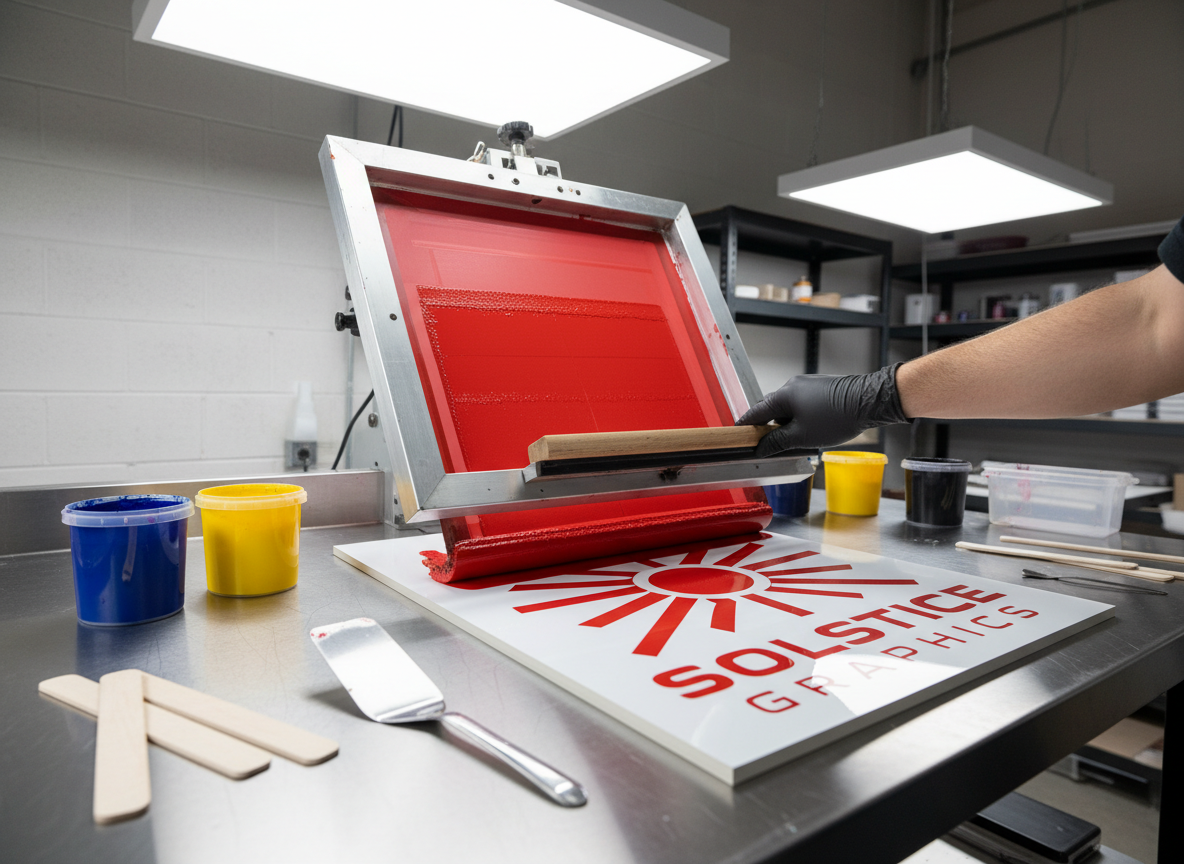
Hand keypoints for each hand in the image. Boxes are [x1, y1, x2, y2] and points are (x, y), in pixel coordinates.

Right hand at [736, 363, 908, 456]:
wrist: (869, 401)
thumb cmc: (836, 418)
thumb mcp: (802, 437)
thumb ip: (777, 442)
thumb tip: (760, 448)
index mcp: (783, 395)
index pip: (755, 412)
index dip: (744, 426)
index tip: (736, 435)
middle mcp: (792, 385)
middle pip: (771, 409)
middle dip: (768, 427)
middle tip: (767, 445)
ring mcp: (807, 384)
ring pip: (788, 407)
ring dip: (786, 423)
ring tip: (794, 441)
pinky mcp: (821, 387)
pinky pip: (802, 403)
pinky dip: (800, 417)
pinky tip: (809, 430)